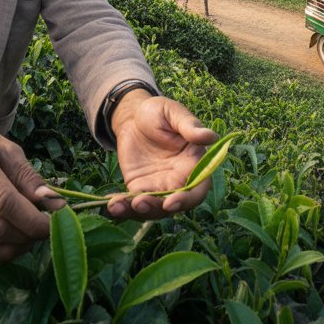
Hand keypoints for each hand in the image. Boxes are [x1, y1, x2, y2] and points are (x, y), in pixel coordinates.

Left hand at [106, 91, 217, 219]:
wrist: (133, 116)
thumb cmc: (158, 112)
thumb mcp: (173, 113)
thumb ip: (190, 126)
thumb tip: (212, 136)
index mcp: (193, 164)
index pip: (197, 189)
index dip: (186, 199)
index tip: (170, 202)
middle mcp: (179, 180)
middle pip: (172, 205)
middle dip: (156, 208)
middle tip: (139, 202)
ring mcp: (158, 187)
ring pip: (152, 208)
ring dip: (136, 211)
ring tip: (117, 205)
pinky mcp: (139, 188)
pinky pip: (132, 202)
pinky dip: (122, 206)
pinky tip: (110, 204)